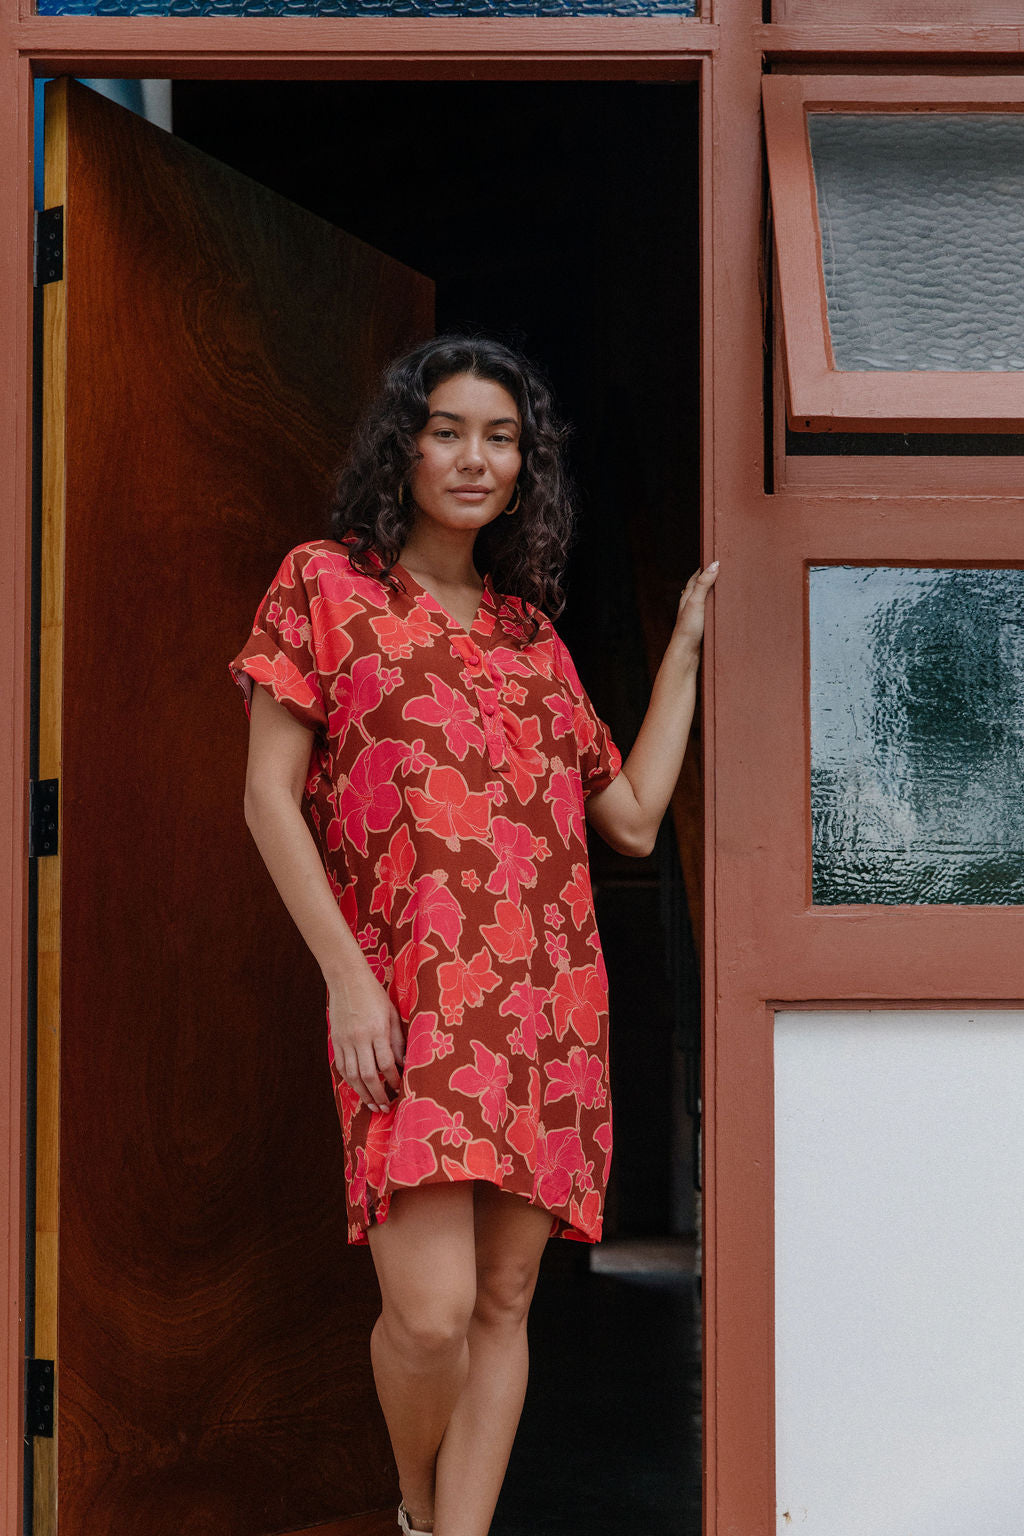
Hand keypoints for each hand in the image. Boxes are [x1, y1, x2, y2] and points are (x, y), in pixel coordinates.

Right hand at [327, 964, 405, 1112]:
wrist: (346, 979)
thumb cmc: (374, 994)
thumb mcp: (392, 1013)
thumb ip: (397, 1040)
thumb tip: (403, 1063)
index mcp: (377, 1030)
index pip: (386, 1063)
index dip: (393, 1079)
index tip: (400, 1088)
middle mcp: (359, 1038)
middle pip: (368, 1074)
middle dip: (378, 1094)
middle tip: (386, 1107)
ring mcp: (345, 1040)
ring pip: (352, 1075)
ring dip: (363, 1093)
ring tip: (373, 1105)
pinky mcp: (335, 1041)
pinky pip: (342, 1066)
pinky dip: (350, 1081)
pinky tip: (358, 1088)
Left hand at [672, 561, 718, 653]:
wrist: (687, 653)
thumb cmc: (688, 629)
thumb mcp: (696, 602)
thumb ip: (704, 584)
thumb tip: (714, 564)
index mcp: (688, 596)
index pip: (697, 576)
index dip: (706, 566)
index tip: (716, 557)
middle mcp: (691, 604)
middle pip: (702, 586)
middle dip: (712, 577)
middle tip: (726, 569)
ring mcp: (697, 615)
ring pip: (708, 599)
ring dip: (716, 592)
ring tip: (729, 586)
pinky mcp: (703, 625)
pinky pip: (712, 611)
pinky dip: (718, 606)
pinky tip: (725, 608)